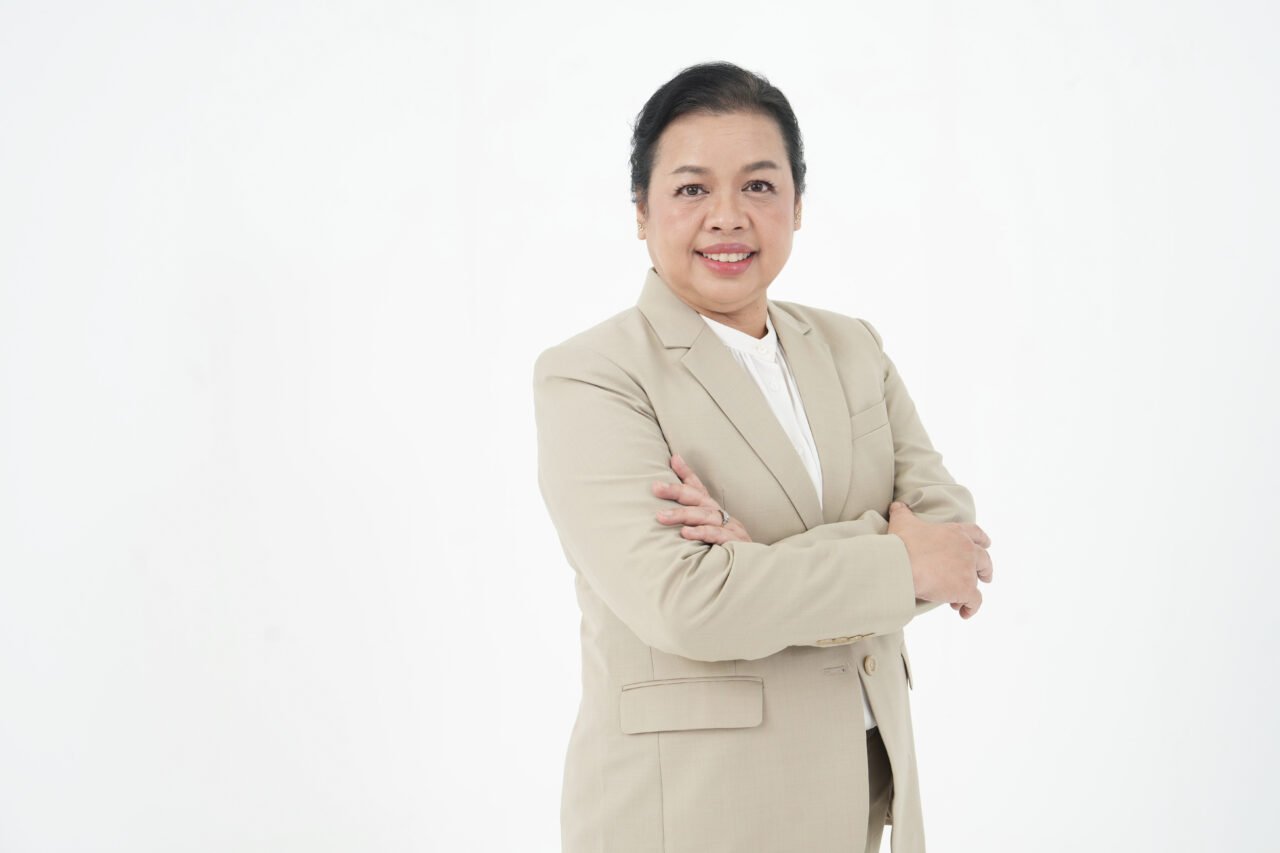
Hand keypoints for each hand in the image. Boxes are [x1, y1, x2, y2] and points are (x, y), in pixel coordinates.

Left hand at [652, 453, 752, 543]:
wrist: (756, 570)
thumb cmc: (727, 553)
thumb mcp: (710, 536)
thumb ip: (692, 526)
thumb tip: (670, 522)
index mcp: (715, 512)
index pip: (699, 489)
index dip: (687, 473)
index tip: (674, 458)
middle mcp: (723, 516)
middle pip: (698, 498)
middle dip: (676, 490)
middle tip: (656, 487)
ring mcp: (730, 528)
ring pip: (704, 516)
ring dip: (682, 514)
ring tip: (661, 516)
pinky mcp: (735, 543)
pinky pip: (717, 535)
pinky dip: (701, 533)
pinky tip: (685, 534)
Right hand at [888, 501, 991, 618]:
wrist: (902, 564)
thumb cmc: (902, 542)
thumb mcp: (902, 521)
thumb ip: (902, 512)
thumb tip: (896, 505)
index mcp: (956, 532)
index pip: (976, 533)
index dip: (982, 539)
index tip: (987, 544)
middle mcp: (967, 550)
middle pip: (984, 560)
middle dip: (985, 569)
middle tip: (984, 577)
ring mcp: (968, 570)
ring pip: (976, 583)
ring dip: (969, 592)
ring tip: (958, 601)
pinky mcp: (966, 589)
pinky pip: (975, 601)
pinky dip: (971, 608)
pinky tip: (963, 613)